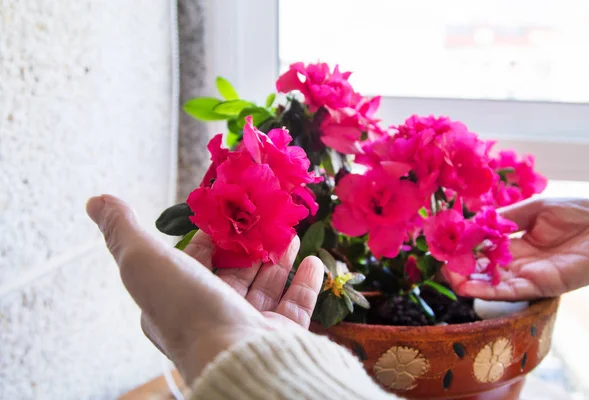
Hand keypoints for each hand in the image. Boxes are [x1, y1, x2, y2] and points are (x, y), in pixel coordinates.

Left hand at [86, 195, 323, 384]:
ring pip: (266, 284)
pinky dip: (305, 281)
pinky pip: (296, 304)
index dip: (209, 233)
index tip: (228, 208)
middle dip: (250, 242)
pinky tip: (312, 259)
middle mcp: (213, 315)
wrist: (236, 357)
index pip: (195, 260)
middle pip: (235, 270)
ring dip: (278, 256)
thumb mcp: (144, 261)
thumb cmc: (188, 309)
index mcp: (179, 301)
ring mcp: (249, 327)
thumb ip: (123, 230)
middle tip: (266, 214)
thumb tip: (96, 200)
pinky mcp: (281, 335)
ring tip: (289, 231)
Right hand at [446, 198, 588, 300]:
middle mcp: (519, 260)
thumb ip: (508, 217)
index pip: (485, 245)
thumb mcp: (537, 207)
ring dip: (468, 280)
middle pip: (484, 267)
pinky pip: (508, 291)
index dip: (465, 245)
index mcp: (518, 241)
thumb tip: (478, 221)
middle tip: (440, 262)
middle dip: (461, 265)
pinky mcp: (539, 286)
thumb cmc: (580, 212)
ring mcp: (528, 275)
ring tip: (447, 276)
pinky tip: (466, 287)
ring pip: (491, 282)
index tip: (445, 242)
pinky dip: (486, 290)